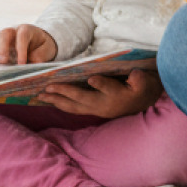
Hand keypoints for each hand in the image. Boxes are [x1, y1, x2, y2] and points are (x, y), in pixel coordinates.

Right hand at [0, 25, 55, 65]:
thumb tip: (33, 60)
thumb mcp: (47, 49)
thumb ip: (41, 54)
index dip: (21, 49)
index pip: (22, 36)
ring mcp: (4, 34)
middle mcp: (14, 30)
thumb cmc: (43, 46)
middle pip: (5, 33)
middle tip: (3, 61)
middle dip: (3, 47)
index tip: (21, 64)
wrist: (38, 42)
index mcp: (27, 30)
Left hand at [41, 68, 163, 118]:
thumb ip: (140, 80)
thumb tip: (135, 75)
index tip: (93, 79)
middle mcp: (105, 104)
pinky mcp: (92, 111)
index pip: (110, 89)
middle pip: (83, 99)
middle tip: (49, 87)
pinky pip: (74, 109)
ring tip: (41, 96)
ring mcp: (97, 109)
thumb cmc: (141, 88)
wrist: (143, 103)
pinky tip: (49, 100)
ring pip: (75, 106)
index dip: (101, 84)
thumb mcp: (145, 82)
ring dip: (58, 101)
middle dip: (66, 93)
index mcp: (119, 95)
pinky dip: (61, 105)